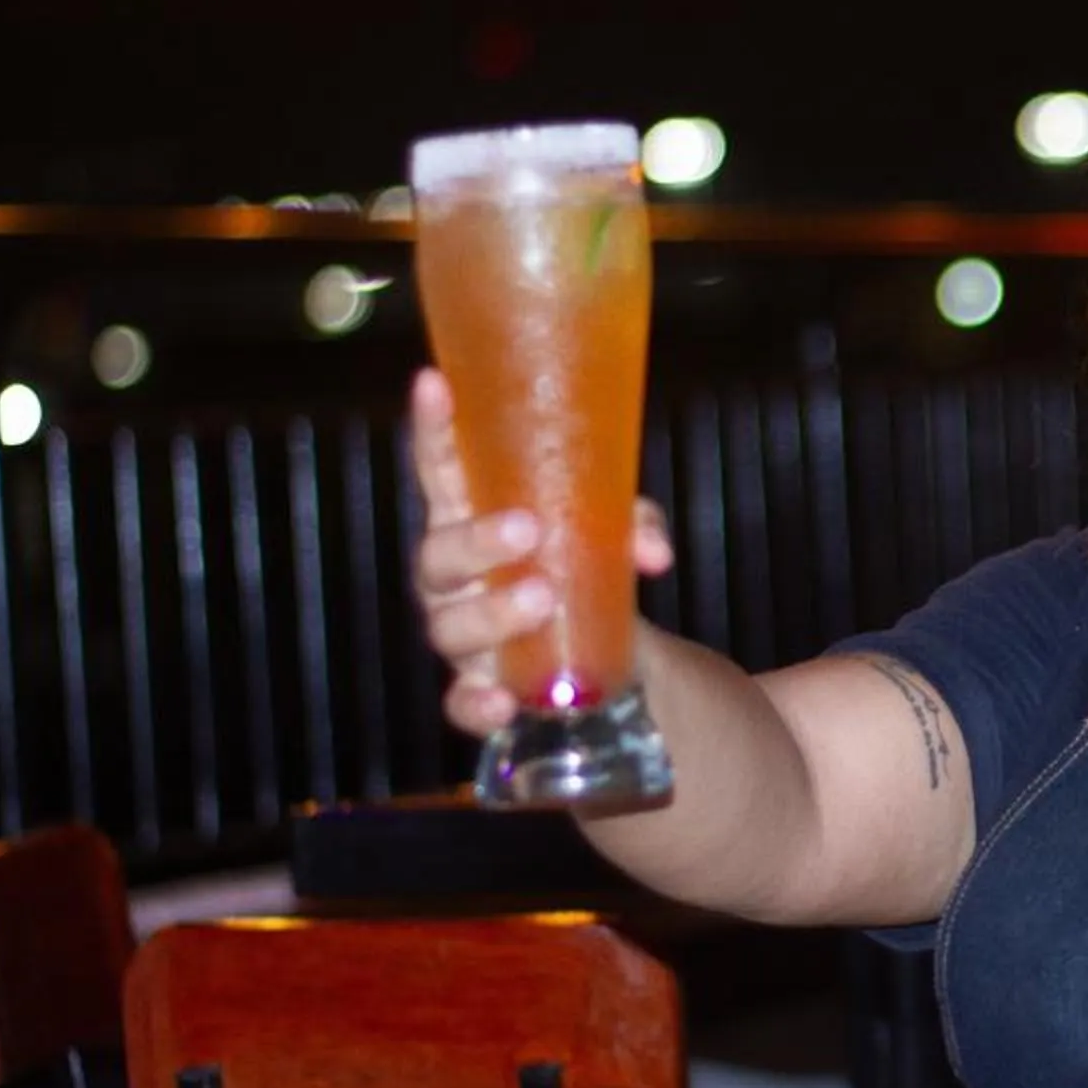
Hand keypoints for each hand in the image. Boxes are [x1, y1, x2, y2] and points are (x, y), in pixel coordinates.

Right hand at [408, 368, 674, 739]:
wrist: (603, 659)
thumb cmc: (587, 571)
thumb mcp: (613, 536)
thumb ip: (633, 526)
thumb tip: (653, 551)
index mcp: (474, 520)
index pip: (442, 470)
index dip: (434, 429)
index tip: (435, 383)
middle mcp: (455, 578)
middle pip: (437, 556)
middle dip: (476, 541)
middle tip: (527, 529)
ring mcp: (463, 637)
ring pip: (450, 626)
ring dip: (493, 613)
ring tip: (542, 597)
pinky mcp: (480, 693)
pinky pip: (462, 703)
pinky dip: (479, 704)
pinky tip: (504, 700)